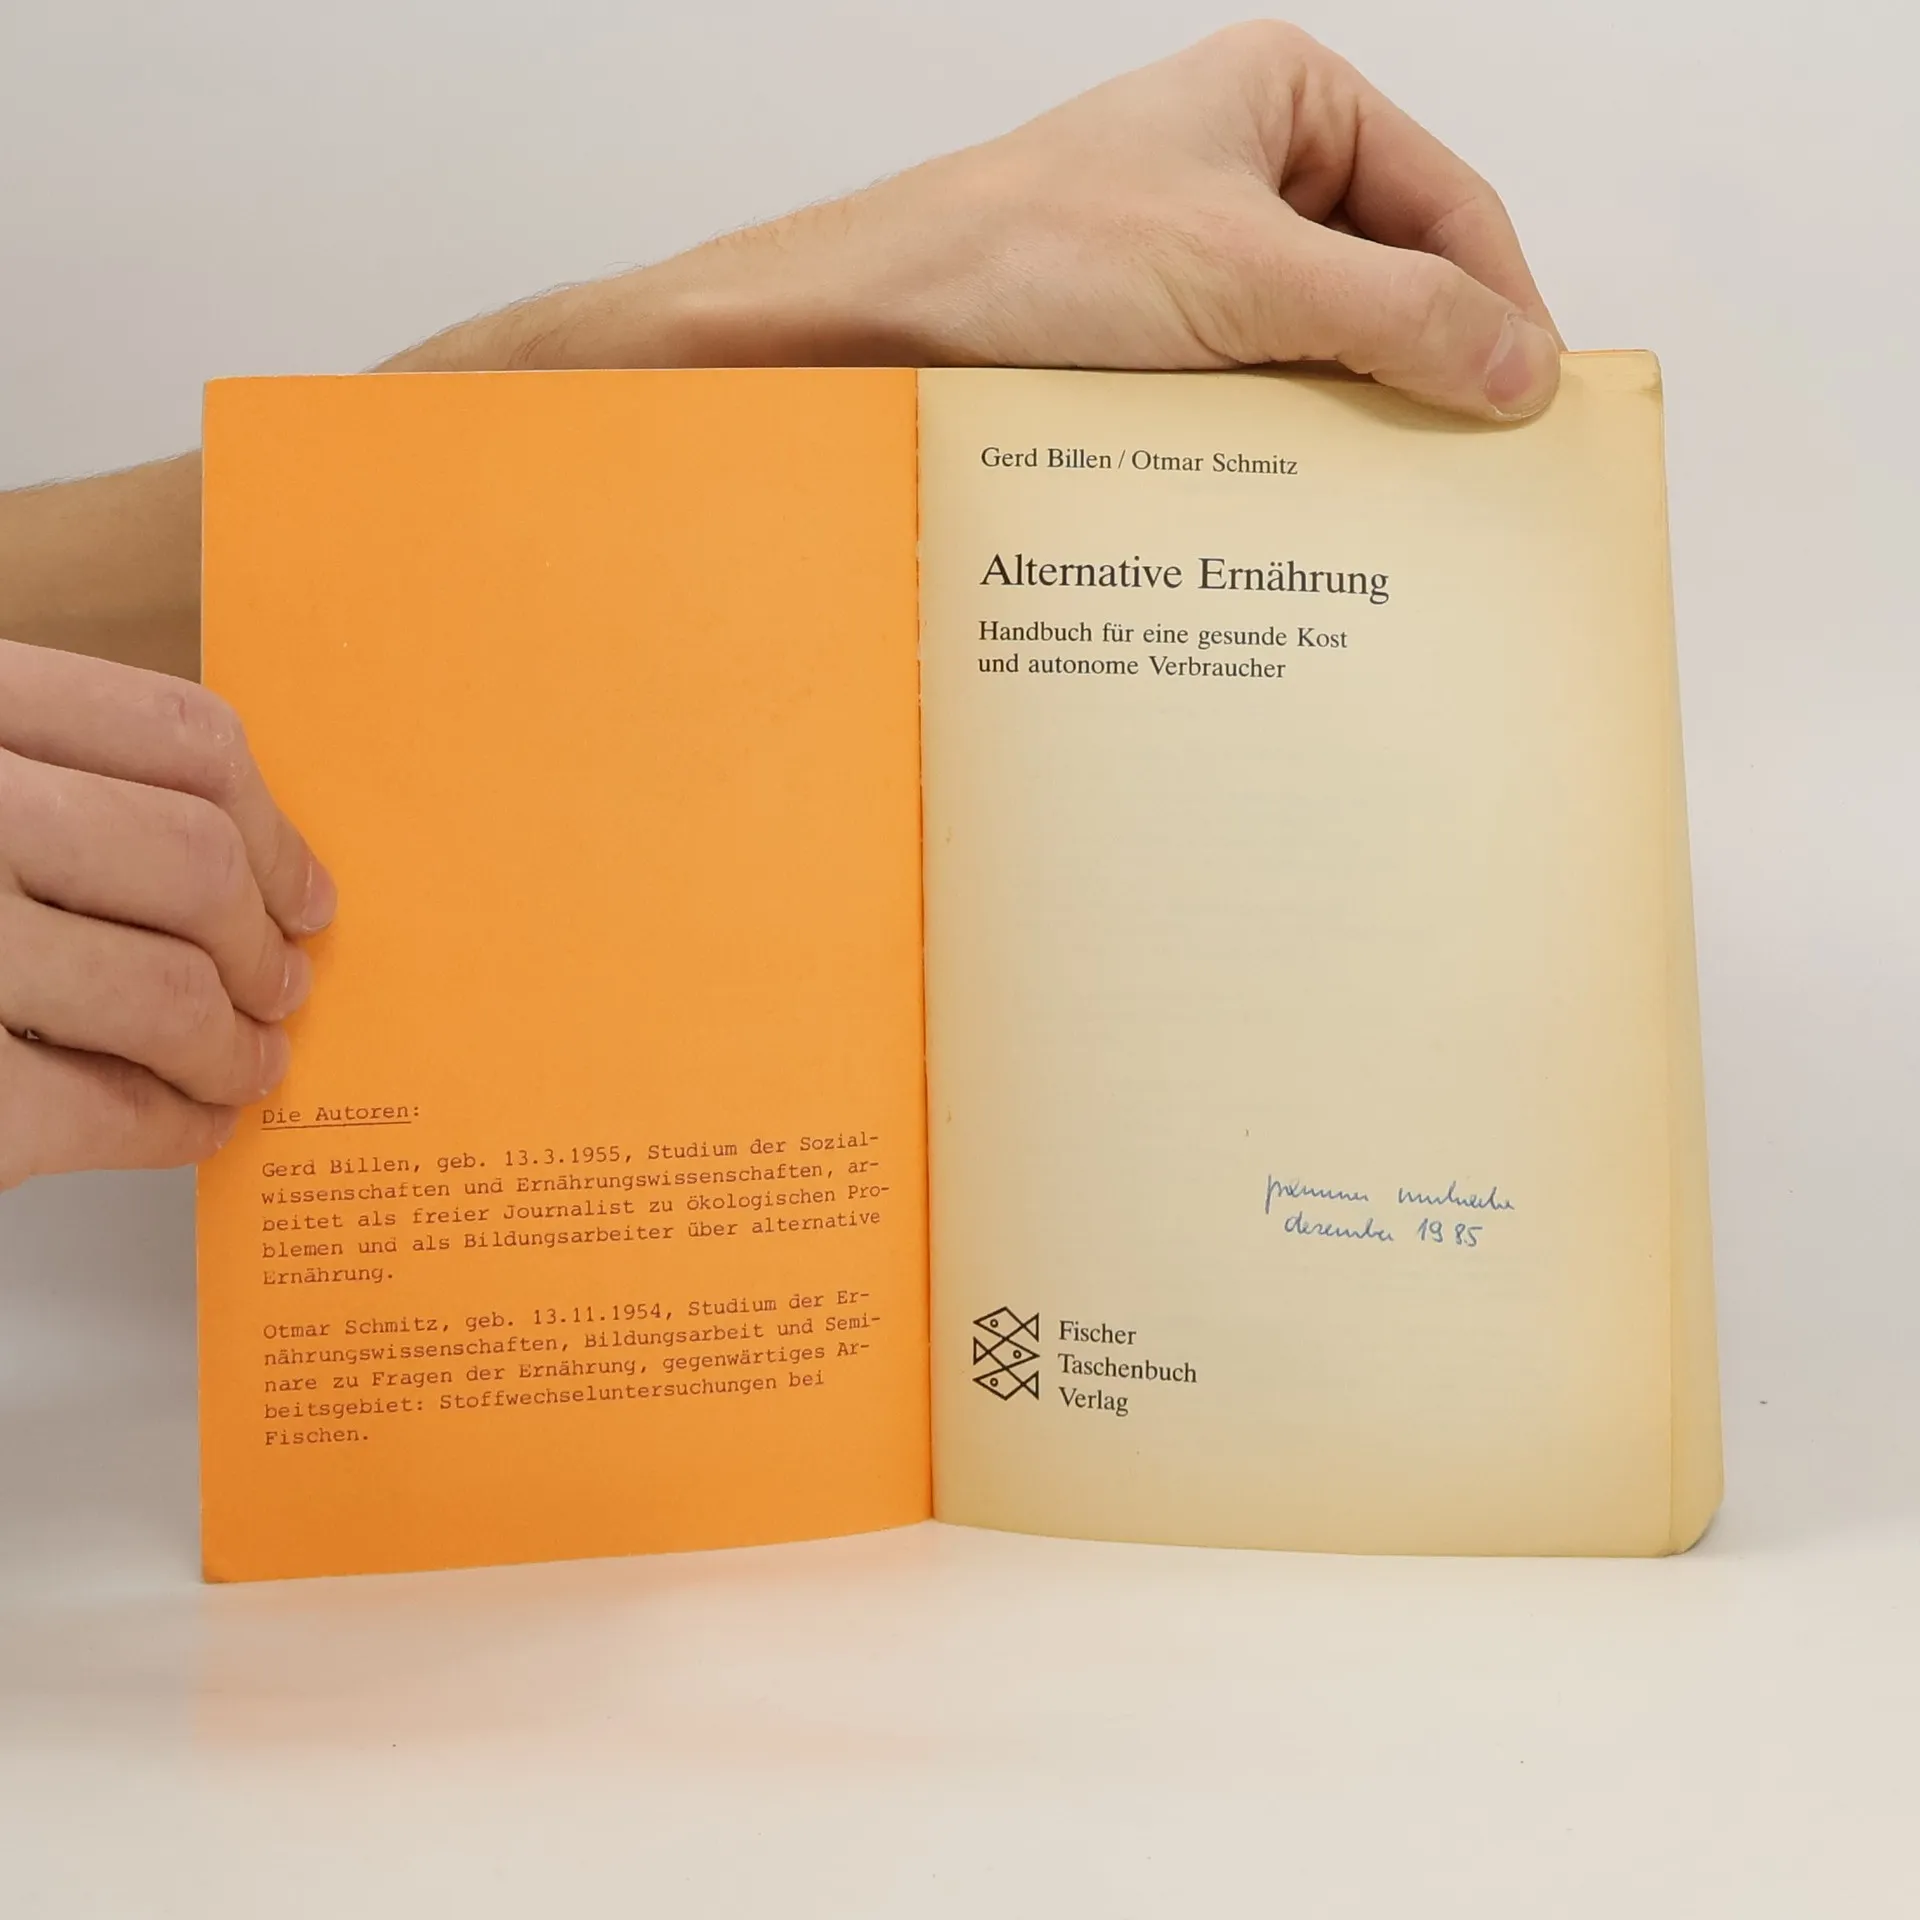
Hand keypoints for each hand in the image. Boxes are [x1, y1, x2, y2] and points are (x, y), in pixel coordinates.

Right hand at [0, 640, 332, 1186]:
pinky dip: (174, 1128)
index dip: (271, 827)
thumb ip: (33, 775)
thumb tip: (231, 866)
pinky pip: (106, 1111)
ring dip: (237, 1046)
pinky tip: (190, 1126)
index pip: (181, 735)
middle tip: (282, 986)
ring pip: (173, 992)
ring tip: (247, 1065)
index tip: (303, 888)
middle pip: (196, 862)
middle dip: (264, 944)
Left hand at [394, 21, 1562, 419]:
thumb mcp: (1242, 279)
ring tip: (1383, 510)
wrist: (860, 336)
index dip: (1502, 306)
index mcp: (1285, 103)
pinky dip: (1283, 455)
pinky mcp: (1148, 350)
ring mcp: (1194, 267)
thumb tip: (1522, 368)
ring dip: (1350, 429)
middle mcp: (1245, 176)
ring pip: (1322, 353)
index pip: (1450, 205)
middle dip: (1426, 376)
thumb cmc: (1018, 264)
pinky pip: (1253, 402)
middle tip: (1466, 479)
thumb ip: (1396, 315)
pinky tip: (1296, 513)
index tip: (1531, 412)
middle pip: (1393, 282)